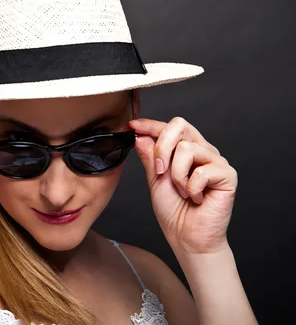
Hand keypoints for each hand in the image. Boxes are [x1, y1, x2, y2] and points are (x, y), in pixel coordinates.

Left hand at [128, 117, 237, 255]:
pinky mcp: (227, 175)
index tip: (133, 125)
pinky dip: (191, 188)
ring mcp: (216, 162)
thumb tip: (140, 136)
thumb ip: (150, 158)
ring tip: (182, 191)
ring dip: (177, 174)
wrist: (187, 237)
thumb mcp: (155, 180)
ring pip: (187, 148)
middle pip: (180, 126)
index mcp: (186, 150)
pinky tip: (196, 198)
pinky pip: (202, 171)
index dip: (151, 124)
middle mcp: (202, 151)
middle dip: (162, 147)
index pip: (170, 128)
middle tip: (159, 171)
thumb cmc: (173, 211)